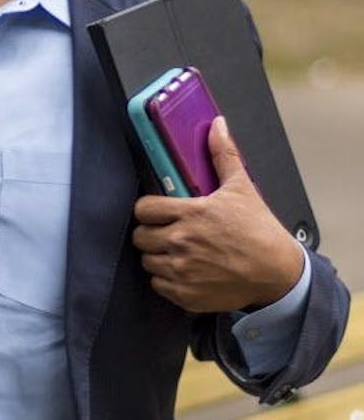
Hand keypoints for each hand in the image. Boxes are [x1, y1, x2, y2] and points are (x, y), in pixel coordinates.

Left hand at [132, 117, 303, 312]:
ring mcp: (182, 270)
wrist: (279, 273)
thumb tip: (216, 125)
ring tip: (177, 252)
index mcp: (190, 214)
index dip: (148, 210)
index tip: (159, 212)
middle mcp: (181, 241)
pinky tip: (184, 272)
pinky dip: (167, 280)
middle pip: (140, 236)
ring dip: (158, 256)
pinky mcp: (186, 294)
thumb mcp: (241, 188)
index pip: (143, 209)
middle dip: (151, 233)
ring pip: (147, 261)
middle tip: (168, 233)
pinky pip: (158, 285)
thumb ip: (223, 155)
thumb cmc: (259, 230)